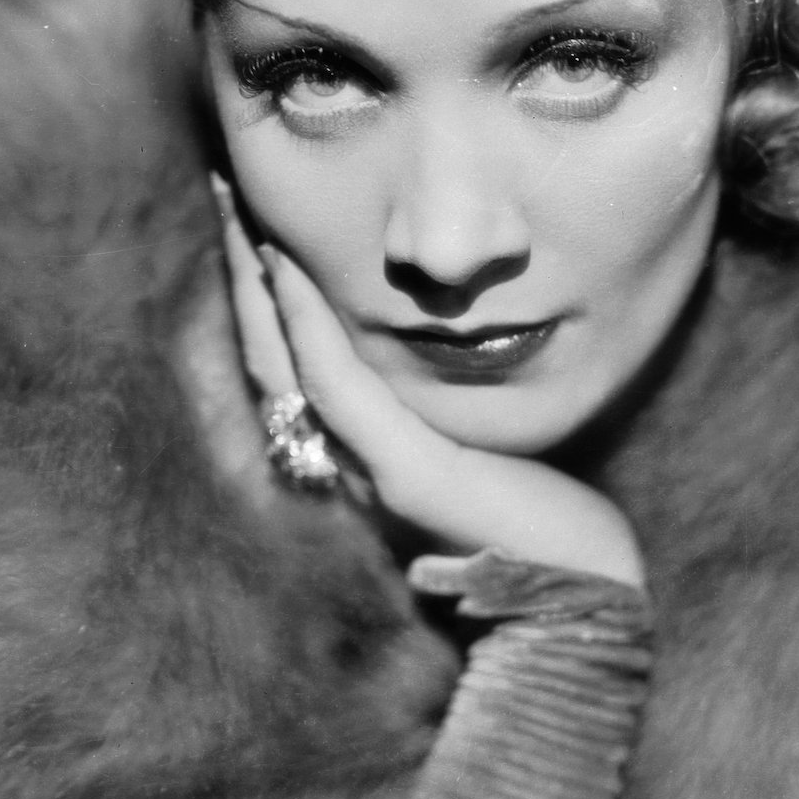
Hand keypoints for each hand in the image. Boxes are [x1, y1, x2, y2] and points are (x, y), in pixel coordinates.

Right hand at [211, 174, 644, 588]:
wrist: (578, 603)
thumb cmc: (542, 527)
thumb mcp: (477, 454)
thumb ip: (438, 417)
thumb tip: (437, 350)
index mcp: (358, 460)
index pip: (289, 365)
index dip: (262, 296)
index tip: (249, 222)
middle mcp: (344, 466)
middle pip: (269, 355)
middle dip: (243, 274)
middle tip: (221, 194)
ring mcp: (366, 472)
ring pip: (286, 364)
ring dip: (259, 283)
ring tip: (239, 213)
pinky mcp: (404, 475)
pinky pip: (337, 388)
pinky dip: (306, 325)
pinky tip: (288, 268)